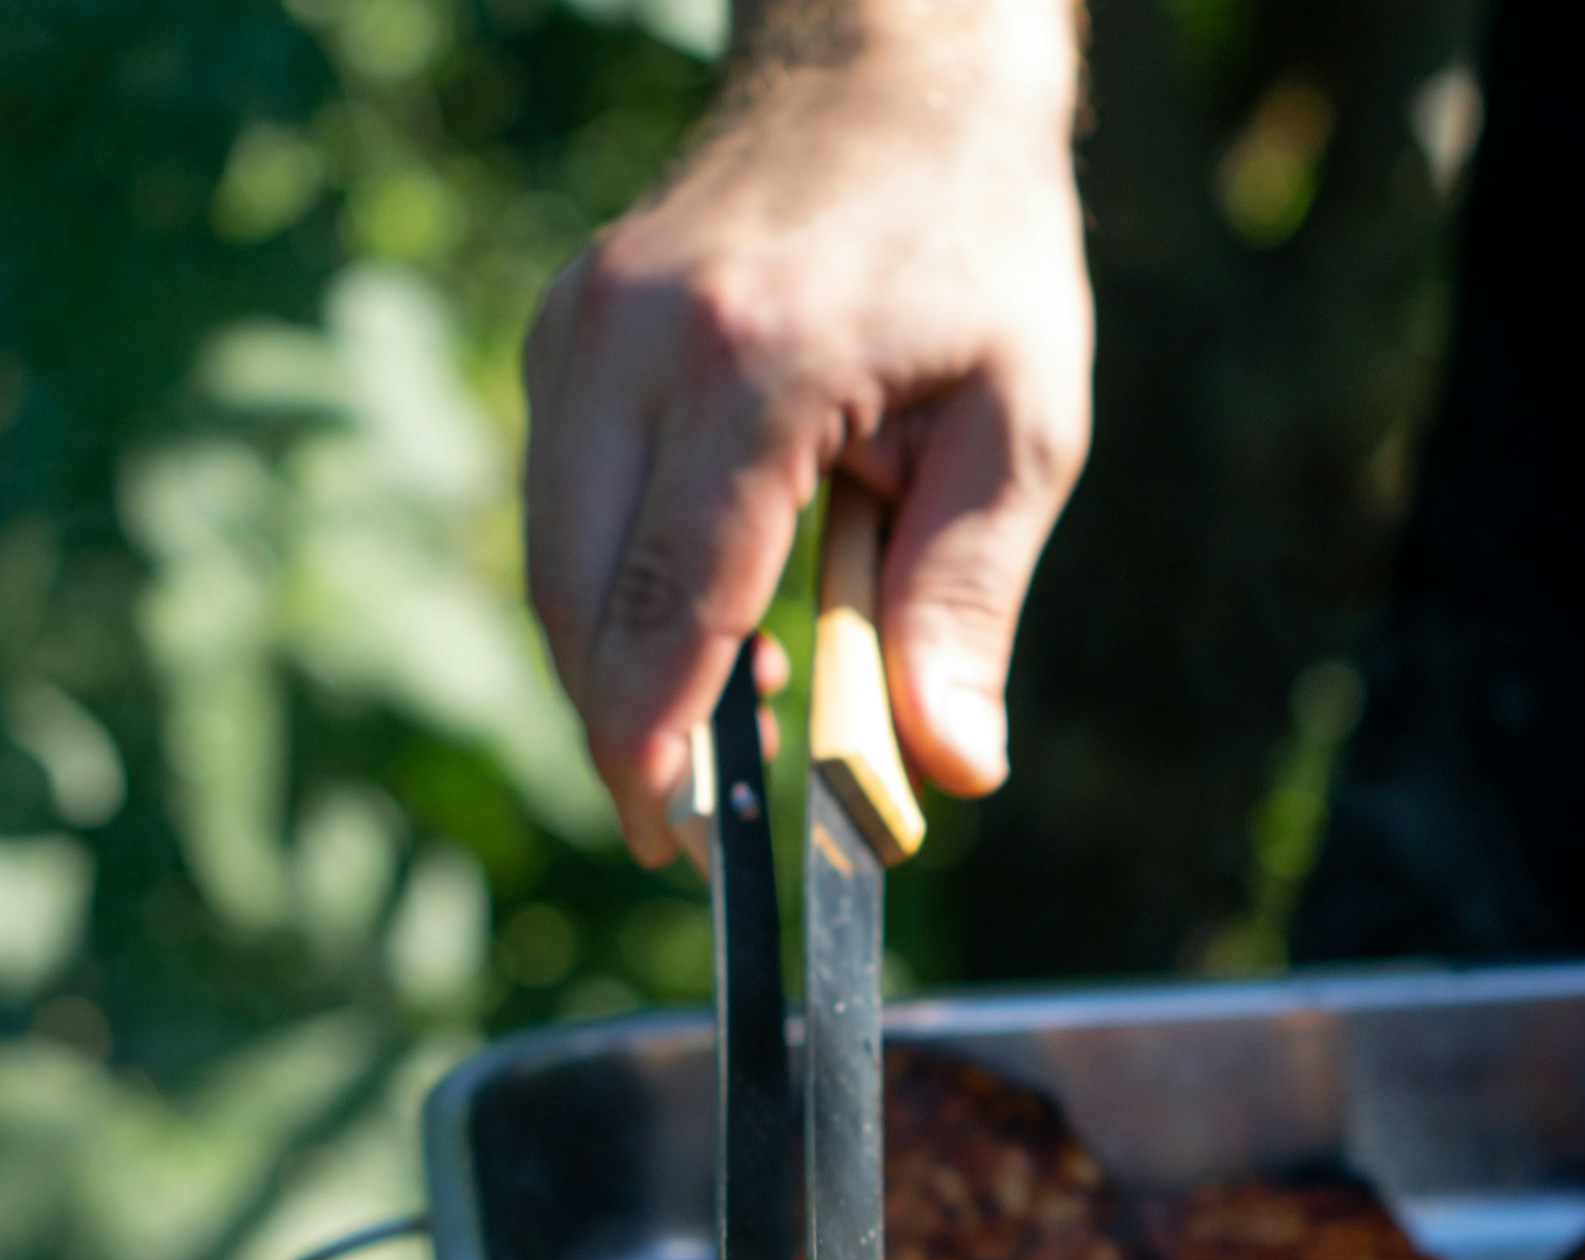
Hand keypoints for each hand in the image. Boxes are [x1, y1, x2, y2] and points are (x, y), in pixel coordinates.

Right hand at [523, 20, 1089, 863]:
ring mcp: (581, 327)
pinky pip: (560, 508)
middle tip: (696, 826)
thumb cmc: (974, 251)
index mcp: (755, 366)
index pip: (668, 602)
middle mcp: (635, 339)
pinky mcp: (563, 333)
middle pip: (579, 600)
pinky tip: (705, 625)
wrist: (891, 74)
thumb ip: (967, 603)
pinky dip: (609, 596)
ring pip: (554, 564)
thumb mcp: (1019, 428)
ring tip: (730, 716)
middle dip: (626, 735)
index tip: (671, 846)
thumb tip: (950, 771)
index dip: (657, 746)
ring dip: (617, 672)